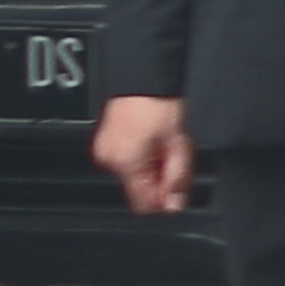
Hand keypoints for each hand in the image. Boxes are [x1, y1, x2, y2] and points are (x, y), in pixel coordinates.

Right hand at [91, 93, 189, 219]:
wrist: (144, 80)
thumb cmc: (160, 105)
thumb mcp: (179, 144)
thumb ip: (178, 178)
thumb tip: (176, 206)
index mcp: (126, 163)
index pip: (143, 205)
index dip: (165, 202)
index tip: (179, 191)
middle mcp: (109, 161)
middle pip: (139, 190)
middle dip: (160, 182)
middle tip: (175, 159)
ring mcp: (104, 151)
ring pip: (134, 176)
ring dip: (152, 169)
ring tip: (165, 145)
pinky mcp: (106, 143)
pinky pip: (127, 162)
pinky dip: (143, 158)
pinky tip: (153, 141)